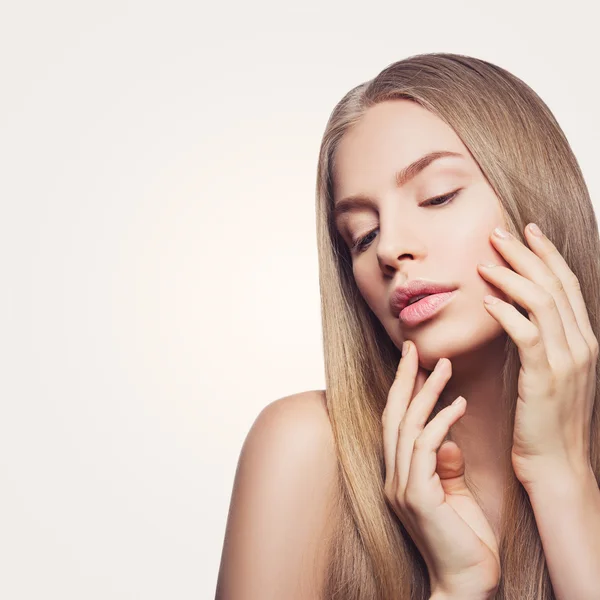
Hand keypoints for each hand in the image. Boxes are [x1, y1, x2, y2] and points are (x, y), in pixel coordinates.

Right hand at [382, 340, 499, 597]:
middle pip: (392, 417)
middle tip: (413, 349)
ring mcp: (401, 487)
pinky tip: (458, 405)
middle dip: (402, 380)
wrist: (465, 584)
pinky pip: (425, 448)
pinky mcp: (417, 496)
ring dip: (425, 393)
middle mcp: (393, 478)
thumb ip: (446, 467)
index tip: (413, 364)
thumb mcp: (454, 495)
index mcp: (399, 476)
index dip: (401, 392)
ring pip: (407, 427)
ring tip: (443, 367)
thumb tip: (448, 440)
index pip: (395, 424)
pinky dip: (441, 422)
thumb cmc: (463, 541)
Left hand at [477, 224, 598, 488]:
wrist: (557, 466)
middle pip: (556, 284)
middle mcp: (583, 345)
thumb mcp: (552, 375)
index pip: (567, 285)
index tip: (527, 231)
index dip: (547, 254)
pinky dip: (506, 311)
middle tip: (498, 233)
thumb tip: (519, 313)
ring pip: (542, 301)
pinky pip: (526, 333)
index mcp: (585, 341)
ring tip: (484, 262)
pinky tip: (485, 300)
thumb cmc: (547, 421)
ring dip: (511, 276)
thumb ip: (544, 342)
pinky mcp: (545, 377)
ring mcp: (568, 361)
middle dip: (527, 253)